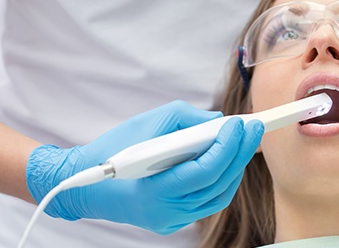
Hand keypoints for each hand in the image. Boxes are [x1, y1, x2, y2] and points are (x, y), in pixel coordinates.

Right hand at [26, 100, 263, 233]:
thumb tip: (218, 121)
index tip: (240, 124)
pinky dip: (220, 180)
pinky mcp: (172, 220)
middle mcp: (167, 211)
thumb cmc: (112, 149)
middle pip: (218, 183)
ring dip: (234, 167)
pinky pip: (207, 202)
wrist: (85, 184)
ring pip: (218, 196)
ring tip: (243, 142)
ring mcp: (171, 219)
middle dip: (240, 153)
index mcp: (156, 189)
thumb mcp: (147, 123)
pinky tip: (225, 161)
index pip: (206, 170)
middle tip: (253, 129)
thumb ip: (186, 118)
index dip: (228, 147)